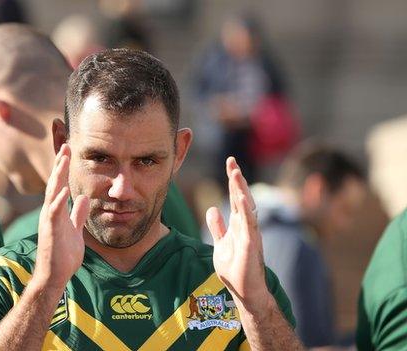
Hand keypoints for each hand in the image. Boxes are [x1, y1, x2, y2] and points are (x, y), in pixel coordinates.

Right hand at [33, 144, 89, 289]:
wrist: (54, 276)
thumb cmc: (63, 255)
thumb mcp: (75, 230)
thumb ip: (77, 214)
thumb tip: (83, 198)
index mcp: (57, 211)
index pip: (60, 184)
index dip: (64, 168)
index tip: (68, 151)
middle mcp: (50, 212)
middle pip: (55, 183)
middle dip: (60, 164)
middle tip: (66, 145)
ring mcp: (49, 221)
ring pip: (52, 193)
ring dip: (58, 176)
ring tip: (63, 160)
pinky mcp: (50, 231)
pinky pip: (54, 213)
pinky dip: (58, 200)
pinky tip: (63, 190)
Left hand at [206, 157, 268, 310]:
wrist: (246, 292)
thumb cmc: (235, 270)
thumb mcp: (221, 244)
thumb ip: (218, 227)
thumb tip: (212, 210)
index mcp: (238, 225)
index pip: (235, 198)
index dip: (232, 181)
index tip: (230, 162)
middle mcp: (246, 227)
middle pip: (241, 198)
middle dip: (237, 180)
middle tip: (232, 161)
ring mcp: (250, 235)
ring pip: (246, 207)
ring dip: (241, 190)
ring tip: (236, 173)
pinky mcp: (250, 246)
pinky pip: (248, 225)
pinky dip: (245, 211)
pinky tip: (241, 198)